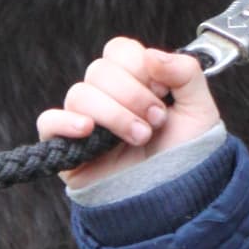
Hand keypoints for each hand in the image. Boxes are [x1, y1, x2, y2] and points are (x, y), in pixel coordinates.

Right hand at [37, 38, 220, 186]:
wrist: (176, 197)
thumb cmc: (186, 153)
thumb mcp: (199, 108)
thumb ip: (185, 72)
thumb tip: (151, 54)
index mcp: (134, 81)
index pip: (119, 50)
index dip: (139, 66)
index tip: (162, 90)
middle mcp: (107, 97)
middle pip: (99, 70)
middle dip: (132, 94)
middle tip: (156, 120)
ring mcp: (86, 122)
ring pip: (79, 94)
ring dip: (114, 113)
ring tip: (140, 137)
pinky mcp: (68, 149)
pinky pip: (48, 122)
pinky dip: (65, 121)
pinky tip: (88, 130)